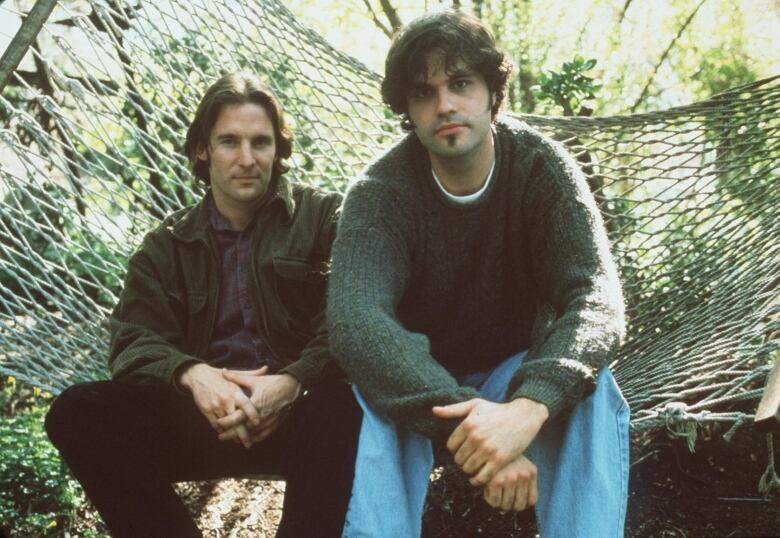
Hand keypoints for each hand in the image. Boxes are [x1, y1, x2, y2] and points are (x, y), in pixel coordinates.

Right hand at [177, 363, 261, 447]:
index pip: (245, 403)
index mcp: (234, 391)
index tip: (258, 422)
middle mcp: (225, 400)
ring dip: (232, 434)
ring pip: (225, 425)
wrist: (198, 376)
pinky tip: (228, 435)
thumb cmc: (220, 376)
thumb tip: (267, 368)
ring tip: (240, 442)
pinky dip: (222, 431)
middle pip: (236, 420)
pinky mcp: (207, 411)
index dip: (251, 413)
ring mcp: (215, 406)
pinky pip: (215, 425)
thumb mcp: (236, 374)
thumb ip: (252, 374)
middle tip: (249, 443)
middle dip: (242, 433)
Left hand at [215, 370, 300, 443]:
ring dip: (242, 437)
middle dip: (231, 434)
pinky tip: (248, 439)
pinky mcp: (275, 424)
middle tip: (220, 436)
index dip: (226, 422)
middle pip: (243, 429)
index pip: (237, 417)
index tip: (217, 423)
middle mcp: (262, 414)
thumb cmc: (272, 383)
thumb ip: (237, 377)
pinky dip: (254, 438)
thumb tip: (223, 371)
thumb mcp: (254, 380)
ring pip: (252, 434)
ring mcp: (269, 421)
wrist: (292, 387)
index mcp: (255, 403)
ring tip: (231, 439)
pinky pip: (263, 435)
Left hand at [432, 397, 547, 485]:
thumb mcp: (475, 405)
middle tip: (470, 460)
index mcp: (468, 424)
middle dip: (462, 461)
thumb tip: (433, 410)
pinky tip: (479, 478)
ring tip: (475, 467)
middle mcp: (476, 436)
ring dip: (470, 471)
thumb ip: (453, 409)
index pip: (450, 446)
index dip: (455, 450)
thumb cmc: (497, 410)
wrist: (523, 416)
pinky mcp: (499, 459)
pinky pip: (482, 477)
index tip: (463, 450)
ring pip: (468, 469)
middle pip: (458, 459)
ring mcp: (487, 449)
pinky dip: (478, 480)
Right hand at [483, 454, 537, 510]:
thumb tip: (516, 506)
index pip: (531, 501)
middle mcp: (523, 475)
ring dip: (498, 503)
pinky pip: (494, 501)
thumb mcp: (519, 463)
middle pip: (518, 505)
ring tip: (492, 491)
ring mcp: (511, 478)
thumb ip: (522, 479)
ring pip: (505, 505)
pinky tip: (486, 488)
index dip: (520, 504)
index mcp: (531, 472)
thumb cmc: (502, 454)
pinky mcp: (497, 479)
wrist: (489, 440)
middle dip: (508, 505)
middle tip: (500, 498)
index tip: (512, 502)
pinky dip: (489, 498)